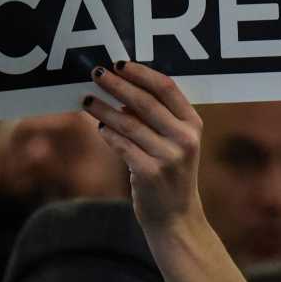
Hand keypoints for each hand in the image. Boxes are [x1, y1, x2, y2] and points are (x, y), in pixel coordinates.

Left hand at [81, 61, 203, 232]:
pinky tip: (99, 127)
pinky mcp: (150, 173)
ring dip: (104, 109)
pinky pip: (121, 145)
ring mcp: (168, 157)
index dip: (142, 73)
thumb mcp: (175, 143)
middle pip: (145, 102)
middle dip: (117, 85)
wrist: (176, 217)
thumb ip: (156, 119)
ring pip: (128, 123)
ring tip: (87, 99)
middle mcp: (184, 139)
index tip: (120, 64)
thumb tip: (121, 91)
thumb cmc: (171, 174)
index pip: (167, 88)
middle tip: (96, 72)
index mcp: (193, 125)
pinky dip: (108, 134)